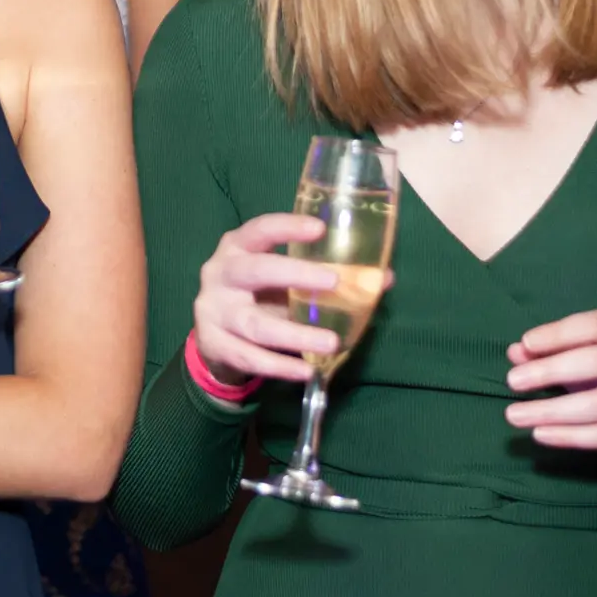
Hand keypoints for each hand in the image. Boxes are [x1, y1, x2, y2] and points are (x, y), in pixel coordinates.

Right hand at [192, 214, 341, 383]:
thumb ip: (322, 277)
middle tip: (333, 281)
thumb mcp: (281, 280)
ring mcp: (213, 311)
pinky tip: (307, 369)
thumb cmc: (257, 295)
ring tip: (332, 341)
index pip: (259, 230)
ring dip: (295, 333)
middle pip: (255, 271)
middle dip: (294, 274)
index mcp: (237, 247)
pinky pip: (250, 357)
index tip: (319, 229)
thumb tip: (384, 279)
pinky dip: (280, 365)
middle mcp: (220, 274)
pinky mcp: (213, 344)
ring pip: (255, 324)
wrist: (213, 335)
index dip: (287, 227)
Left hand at [506, 310, 596, 451]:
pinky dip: (571, 436)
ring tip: (516, 415)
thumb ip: (550, 350)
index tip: (526, 344)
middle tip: (513, 382)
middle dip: (551, 371)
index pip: (594, 326)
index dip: (558, 334)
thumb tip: (516, 352)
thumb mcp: (583, 352)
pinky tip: (541, 433)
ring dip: (554, 411)